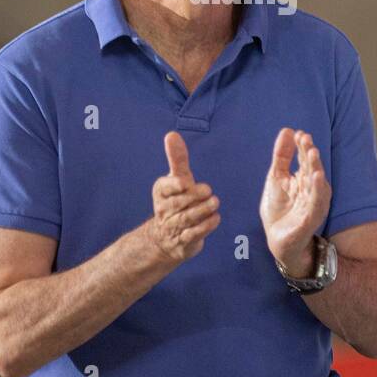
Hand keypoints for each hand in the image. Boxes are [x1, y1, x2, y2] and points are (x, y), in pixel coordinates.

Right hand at [145, 131, 220, 263]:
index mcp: (161, 192)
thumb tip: (171, 134)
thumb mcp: (176, 179)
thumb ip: (177, 158)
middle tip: (208, 192)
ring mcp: (172, 227)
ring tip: (214, 203)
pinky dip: (205, 227)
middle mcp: (164, 210)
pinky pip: (193, 235)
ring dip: (202, 211)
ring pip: (187, 219)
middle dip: (193, 197)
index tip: (185, 182)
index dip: (176, 185)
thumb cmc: (175, 201)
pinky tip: (215, 218)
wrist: (165, 238)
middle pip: (179, 203)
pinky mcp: (183, 242)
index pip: (165, 187)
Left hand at [259, 128, 331, 274]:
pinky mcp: (310, 219)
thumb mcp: (276, 178)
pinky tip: (316, 178)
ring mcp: (312, 204)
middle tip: (306, 139)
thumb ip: (281, 156)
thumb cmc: (279, 209)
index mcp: (304, 179)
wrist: (277, 240)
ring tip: (313, 154)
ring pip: (317, 184)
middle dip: (310, 154)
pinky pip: (316, 204)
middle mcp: (311, 190)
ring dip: (316, 169)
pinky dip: (317, 191)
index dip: (303, 147)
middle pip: (312, 169)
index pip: (305, 159)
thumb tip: (287, 130)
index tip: (299, 133)